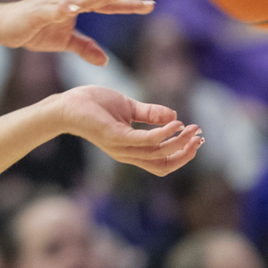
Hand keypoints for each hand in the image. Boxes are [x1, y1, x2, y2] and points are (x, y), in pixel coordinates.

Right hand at [0, 0, 155, 64]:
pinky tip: (76, 8)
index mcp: (79, 4)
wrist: (4, 25)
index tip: (151, 3)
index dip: (130, 3)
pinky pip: (56, 9)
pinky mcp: (41, 11)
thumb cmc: (34, 29)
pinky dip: (66, 7)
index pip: (110, 4)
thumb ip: (85, 48)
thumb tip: (105, 61)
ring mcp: (56, 2)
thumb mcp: (64, 42)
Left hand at [55, 85, 202, 175]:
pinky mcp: (114, 137)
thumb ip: (151, 114)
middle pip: (163, 164)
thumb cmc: (94, 105)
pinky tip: (175, 124)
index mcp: (130, 149)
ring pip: (157, 153)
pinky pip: (145, 141)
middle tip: (199, 137)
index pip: (161, 163)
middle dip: (185, 153)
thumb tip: (175, 117)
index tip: (197, 139)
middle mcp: (126, 153)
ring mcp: (120, 147)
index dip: (181, 155)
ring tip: (192, 128)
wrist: (67, 103)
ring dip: (178, 142)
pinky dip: (163, 134)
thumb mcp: (129, 108)